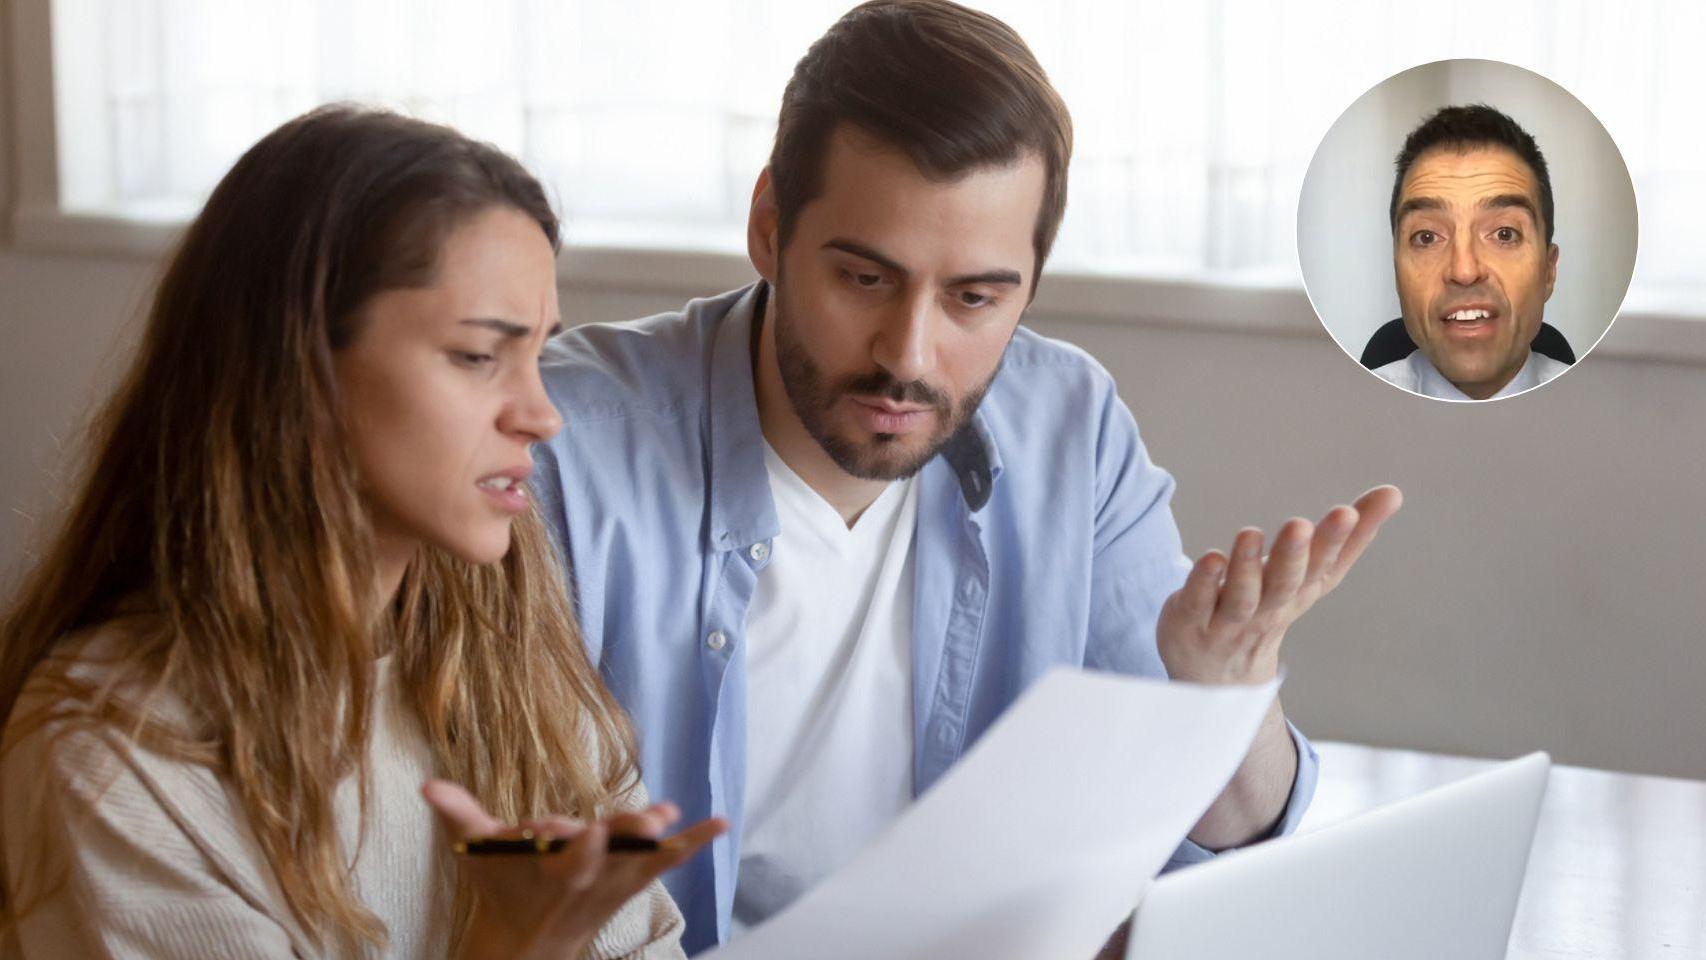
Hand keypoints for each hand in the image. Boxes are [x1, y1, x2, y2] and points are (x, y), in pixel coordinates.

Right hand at [422, 779, 726, 959]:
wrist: (530, 944)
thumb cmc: (503, 889)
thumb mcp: (478, 854)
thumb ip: (459, 814)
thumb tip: (427, 785)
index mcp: (551, 870)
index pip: (565, 856)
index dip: (575, 843)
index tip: (581, 829)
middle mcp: (588, 877)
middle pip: (610, 855)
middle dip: (626, 837)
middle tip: (649, 819)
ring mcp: (614, 880)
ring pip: (644, 858)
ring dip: (666, 839)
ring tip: (681, 817)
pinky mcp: (632, 880)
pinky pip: (667, 861)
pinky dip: (692, 843)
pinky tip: (720, 824)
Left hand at [1157, 485, 1401, 684]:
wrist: (1218, 676)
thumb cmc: (1269, 608)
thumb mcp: (1310, 575)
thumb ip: (1347, 537)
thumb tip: (1394, 492)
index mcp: (1301, 592)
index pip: (1323, 567)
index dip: (1337, 542)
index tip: (1347, 511)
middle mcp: (1269, 608)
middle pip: (1284, 583)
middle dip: (1293, 555)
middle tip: (1300, 524)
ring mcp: (1229, 620)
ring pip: (1242, 596)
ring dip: (1246, 566)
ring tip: (1250, 533)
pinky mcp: (1191, 621)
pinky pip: (1199, 602)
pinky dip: (1205, 583)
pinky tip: (1210, 559)